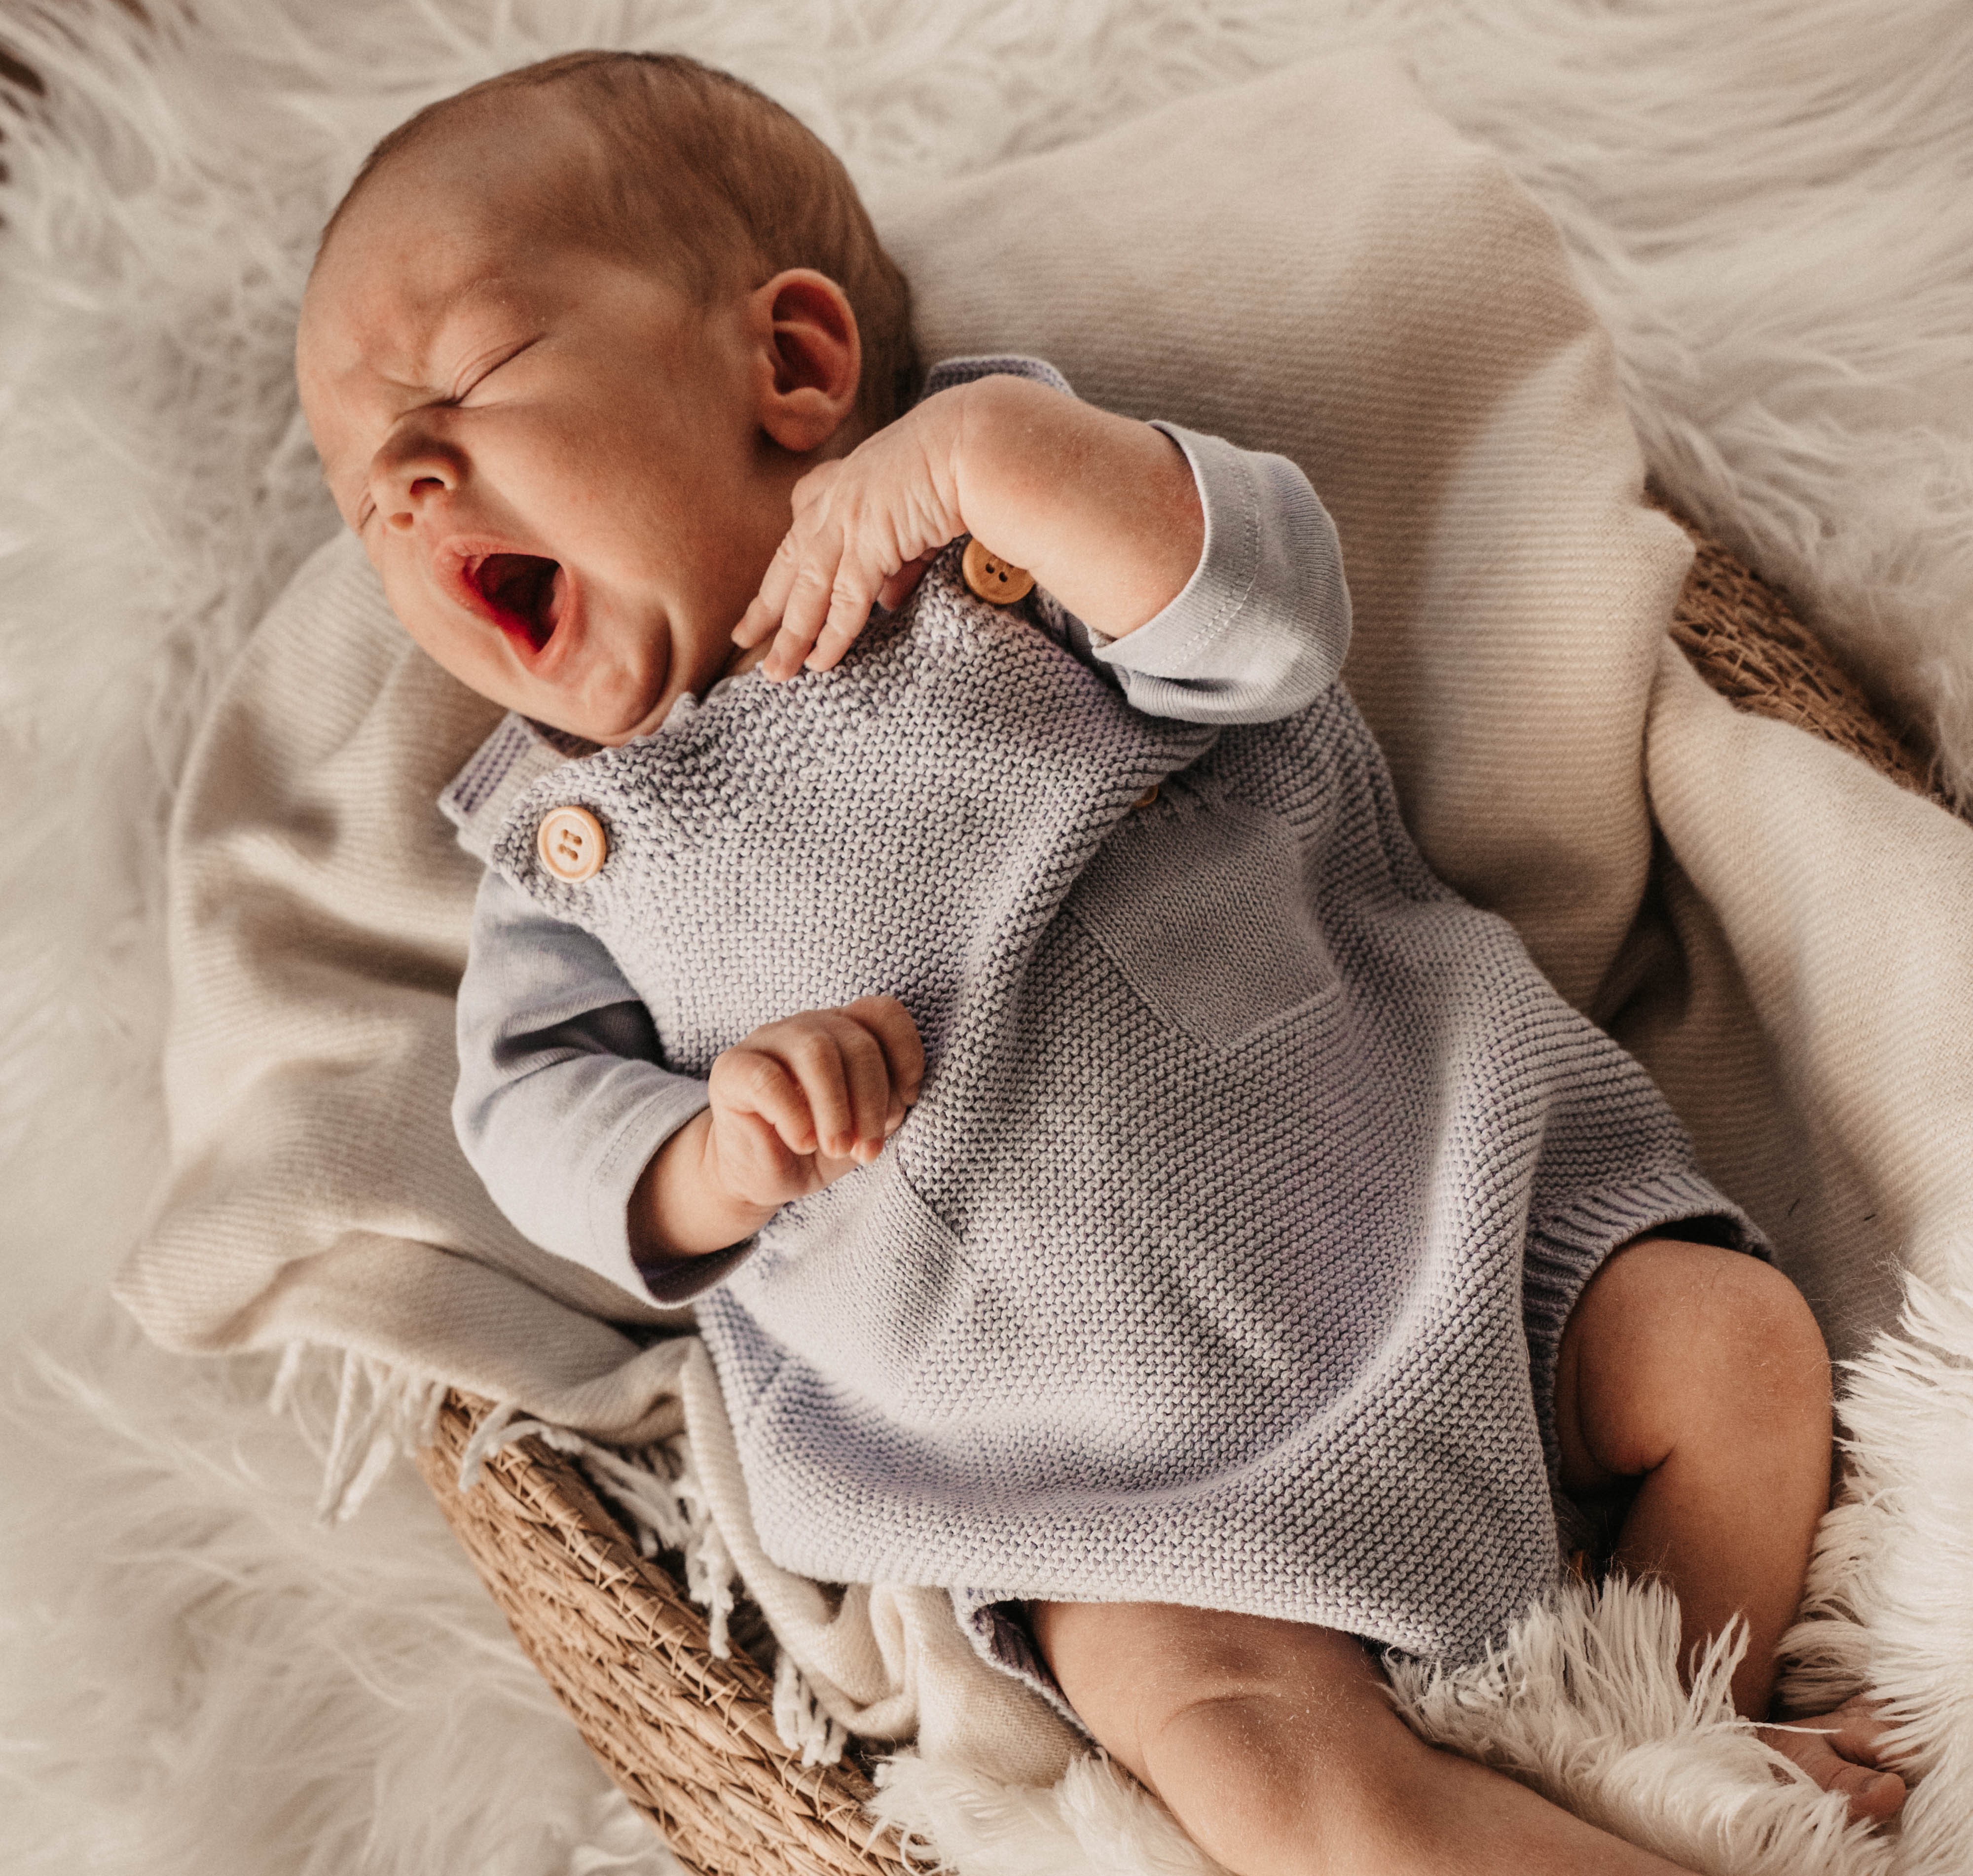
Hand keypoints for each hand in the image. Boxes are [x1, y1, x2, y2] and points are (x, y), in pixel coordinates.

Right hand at [631, 997, 925, 1262]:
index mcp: (844, 1030)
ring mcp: (767, 1041)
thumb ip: (887, 1105)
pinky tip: (802, 1142)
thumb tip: (898, 1098)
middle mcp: (808, 1026)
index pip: (883, 1013)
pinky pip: (768, 1079)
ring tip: (838, 1148)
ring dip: (836, 1108)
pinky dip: (794, 1116)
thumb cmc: (818, 1146)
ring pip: (816, 1051)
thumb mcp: (864, 1128)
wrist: (759, 1175)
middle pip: (856, 1041)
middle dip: (872, 1101)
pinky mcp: (731, 1068)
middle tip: (867, 1149)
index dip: (906, 1053)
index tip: (907, 1100)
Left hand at [733, 392, 968, 680]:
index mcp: (849, 479)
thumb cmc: (962, 462)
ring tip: (776, 672)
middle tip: (744, 637)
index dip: (788, 558)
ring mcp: (848, 519)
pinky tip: (819, 662)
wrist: (979, 441)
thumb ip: (901, 558)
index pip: (803, 519)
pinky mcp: (870, 542)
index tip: (776, 586)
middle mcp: (837, 498)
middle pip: (790, 559)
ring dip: (791, 635)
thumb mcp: (921, 508)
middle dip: (766, 604)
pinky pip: (845, 599)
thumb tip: (887, 600)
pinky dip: (831, 634)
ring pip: (809, 588)